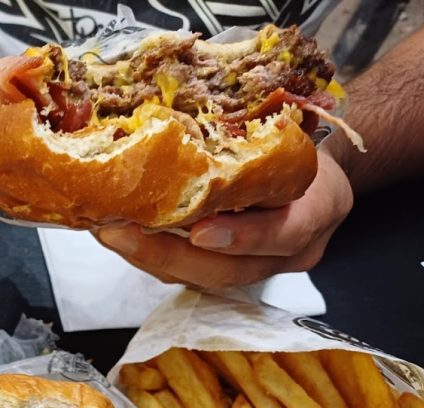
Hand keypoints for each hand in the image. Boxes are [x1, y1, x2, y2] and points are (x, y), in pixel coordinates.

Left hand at [93, 149, 353, 289]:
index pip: (283, 234)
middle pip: (228, 271)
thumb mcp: (296, 134)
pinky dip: (150, 255)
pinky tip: (118, 235)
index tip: (201, 230)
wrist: (316, 171)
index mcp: (317, 213)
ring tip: (107, 232)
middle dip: (168, 254)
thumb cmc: (302, 144)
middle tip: (121, 232)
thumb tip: (190, 114)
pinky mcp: (227, 271)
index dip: (241, 236)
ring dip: (147, 257)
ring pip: (199, 277)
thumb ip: (259, 141)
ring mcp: (257, 269)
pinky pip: (186, 273)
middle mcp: (288, 254)